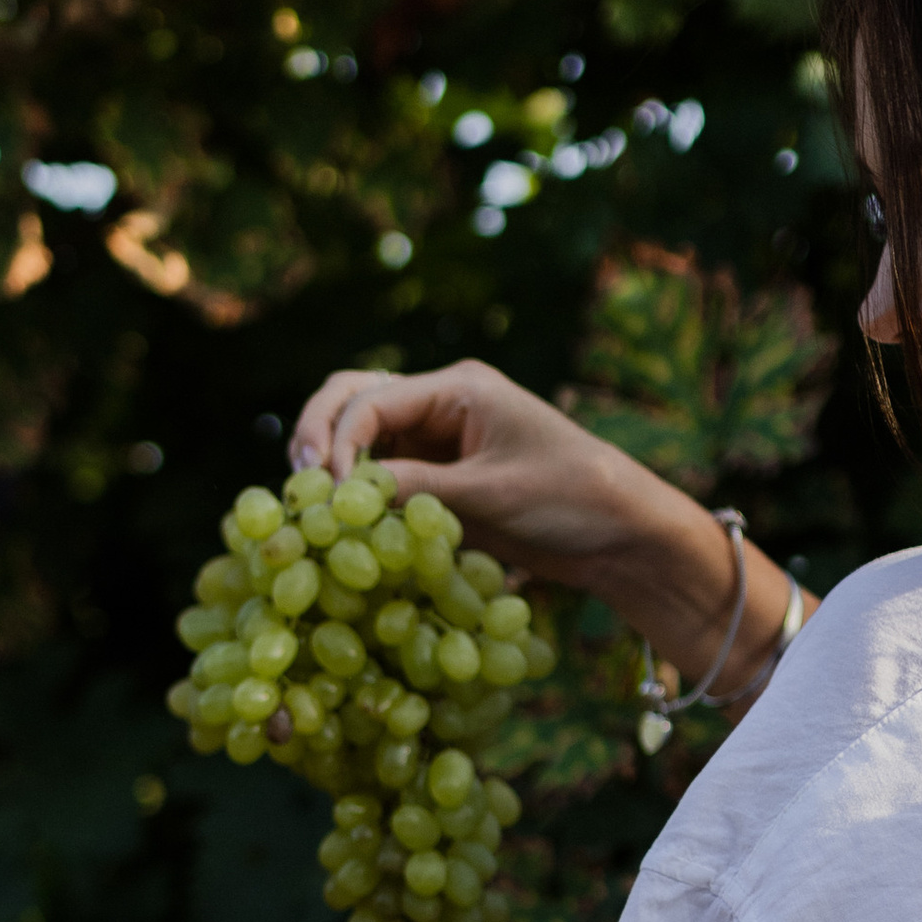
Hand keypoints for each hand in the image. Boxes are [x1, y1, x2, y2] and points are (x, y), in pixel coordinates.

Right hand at [289, 358, 676, 584]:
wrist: (620, 534)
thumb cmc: (572, 498)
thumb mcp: (492, 493)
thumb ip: (418, 489)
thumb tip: (345, 496)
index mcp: (458, 387)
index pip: (371, 400)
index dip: (336, 443)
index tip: (325, 492)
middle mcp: (440, 403)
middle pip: (353, 398)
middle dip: (318, 435)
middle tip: (300, 486)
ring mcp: (438, 439)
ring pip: (361, 436)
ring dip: (332, 462)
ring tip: (312, 504)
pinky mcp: (441, 476)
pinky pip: (383, 474)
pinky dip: (358, 491)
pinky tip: (343, 522)